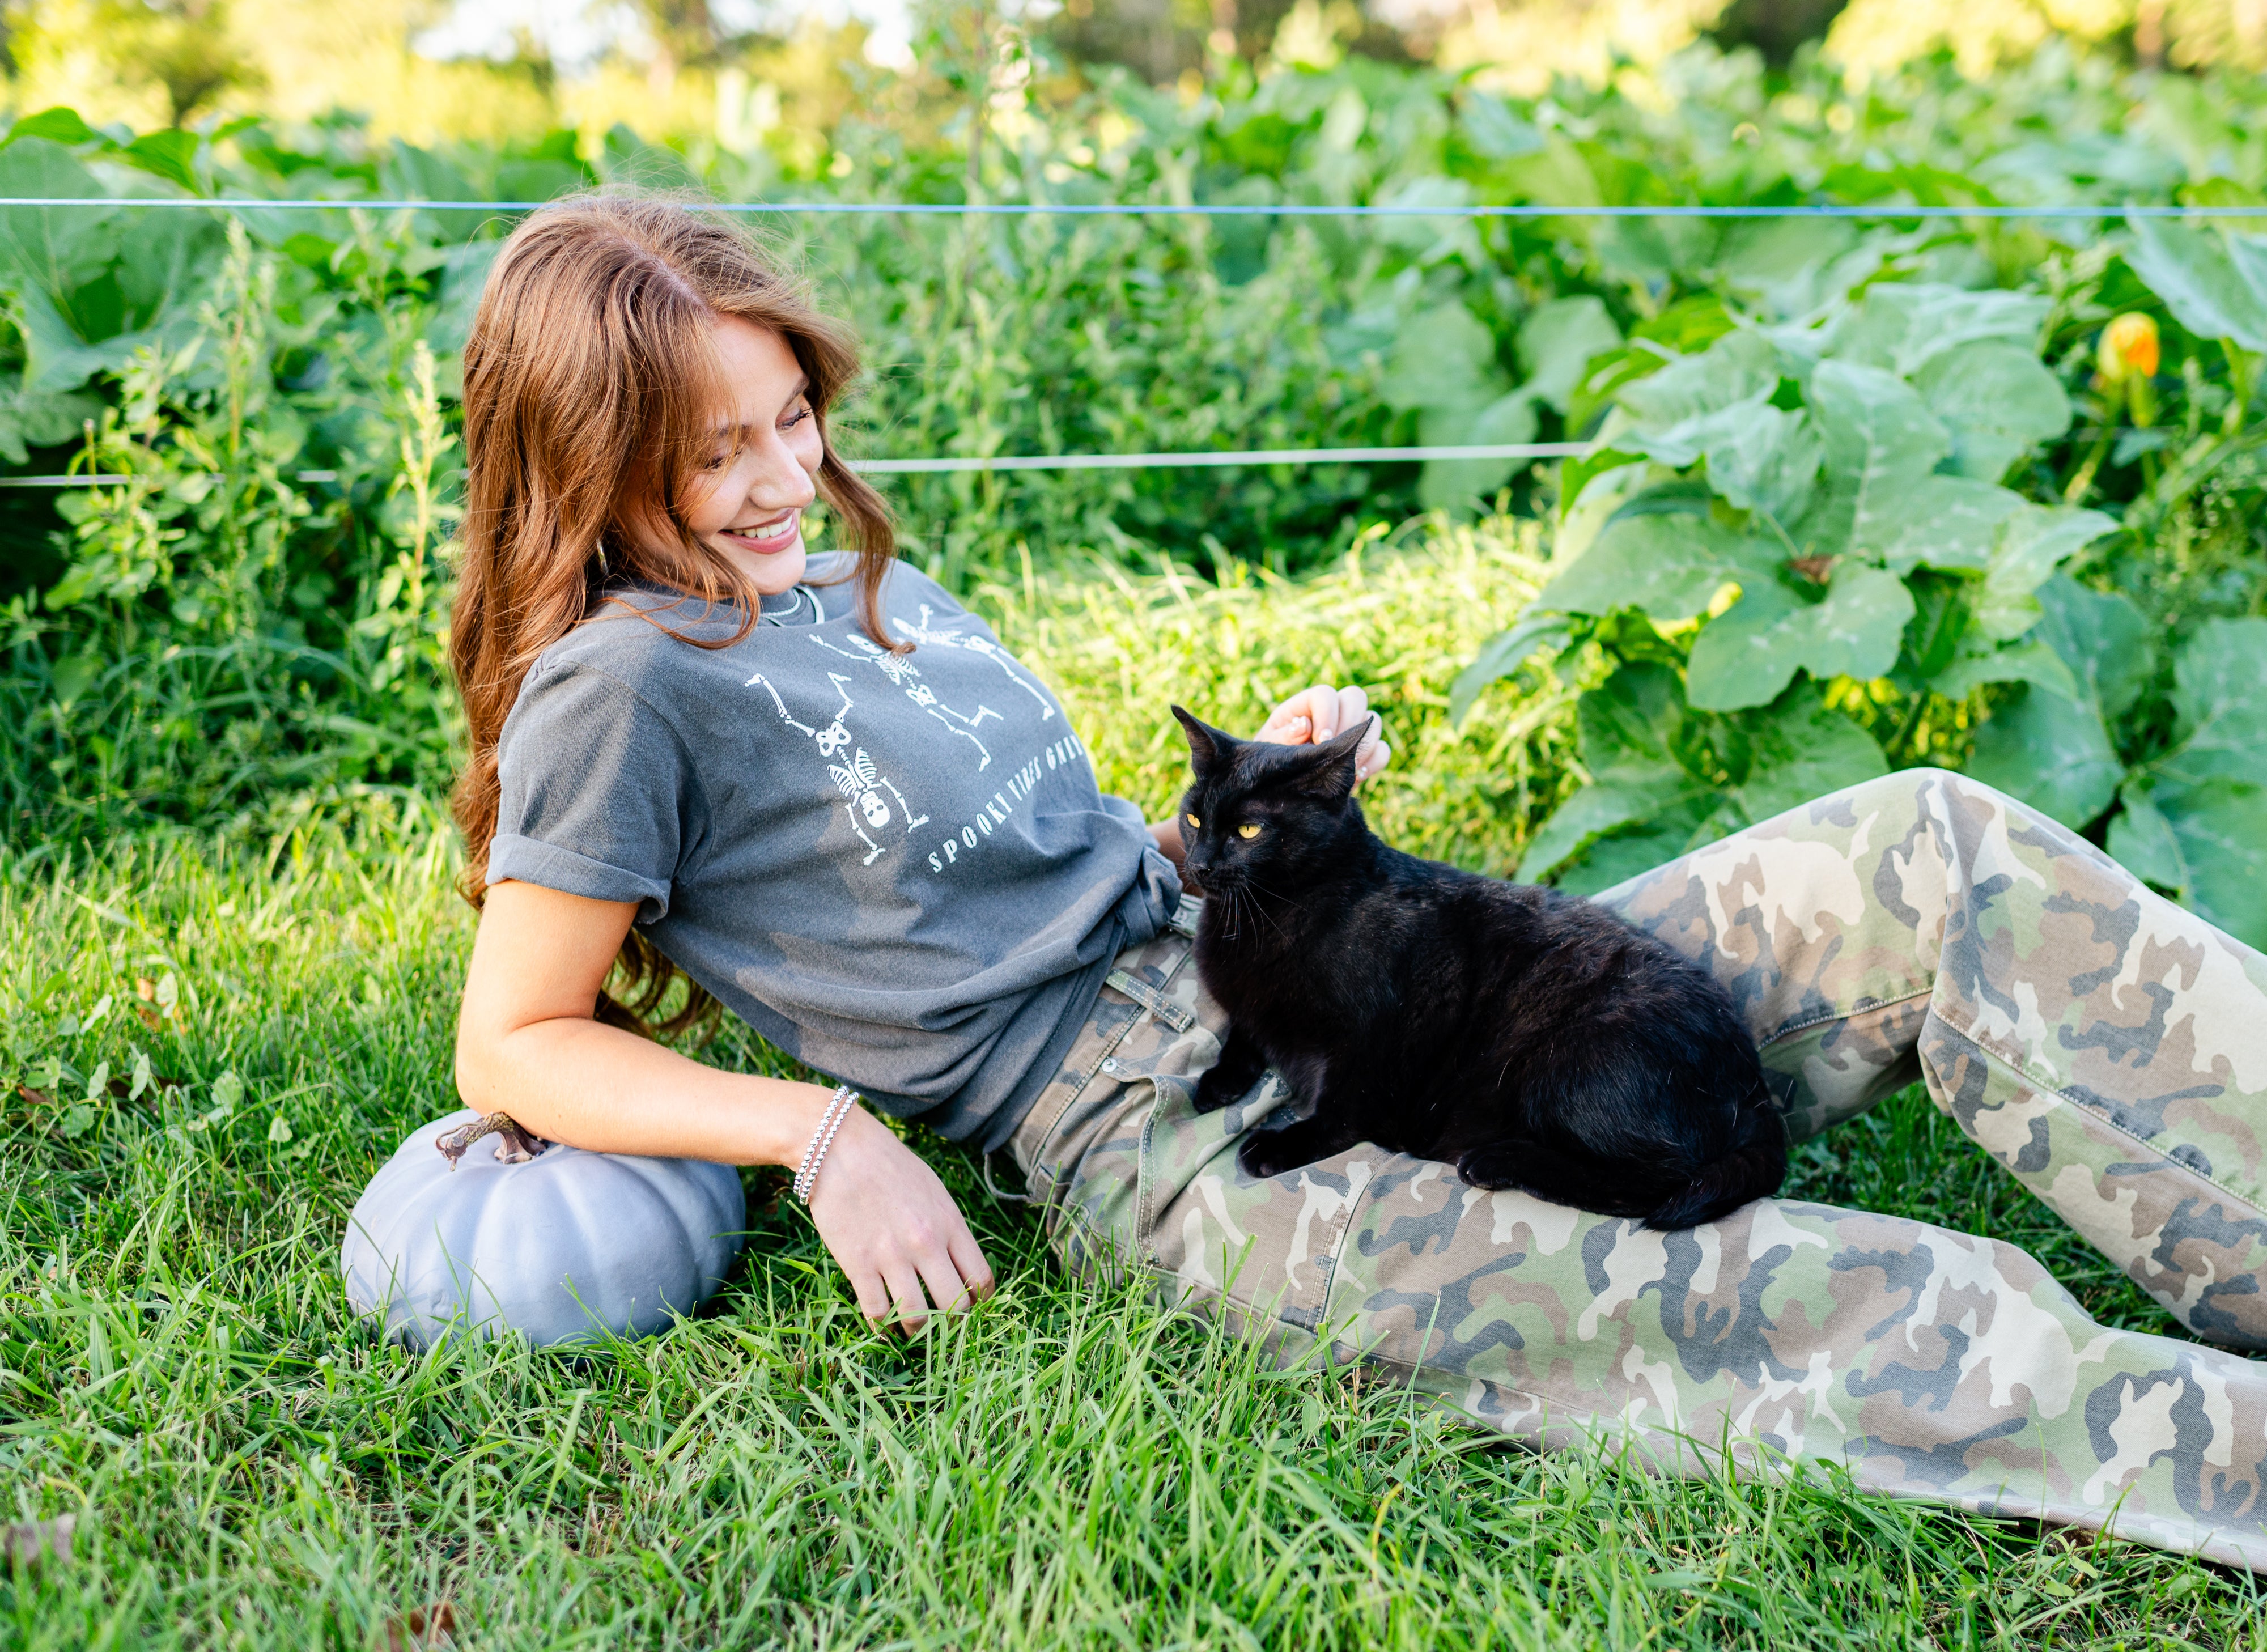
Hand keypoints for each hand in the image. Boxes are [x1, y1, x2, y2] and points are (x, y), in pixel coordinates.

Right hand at [805, 1105, 994, 1333]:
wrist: (841, 1149)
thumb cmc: (890, 1166)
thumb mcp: (934, 1190)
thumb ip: (948, 1227)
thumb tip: (959, 1263)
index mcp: (950, 1224)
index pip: (980, 1278)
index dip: (981, 1303)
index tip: (972, 1308)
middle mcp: (926, 1244)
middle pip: (955, 1307)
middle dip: (953, 1324)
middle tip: (944, 1326)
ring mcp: (892, 1256)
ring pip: (917, 1317)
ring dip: (918, 1331)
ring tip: (913, 1330)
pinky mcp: (859, 1265)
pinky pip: (877, 1313)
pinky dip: (883, 1329)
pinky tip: (885, 1329)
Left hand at [1256, 683, 1390, 787]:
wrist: (1282, 783)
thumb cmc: (1273, 759)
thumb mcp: (1270, 747)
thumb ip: (1282, 736)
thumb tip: (1304, 726)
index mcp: (1306, 704)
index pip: (1325, 694)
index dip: (1327, 714)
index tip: (1321, 740)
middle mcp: (1334, 711)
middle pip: (1356, 697)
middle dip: (1349, 723)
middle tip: (1335, 751)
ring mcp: (1352, 730)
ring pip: (1374, 720)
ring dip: (1363, 744)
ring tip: (1345, 767)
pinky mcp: (1365, 752)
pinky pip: (1382, 750)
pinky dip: (1374, 762)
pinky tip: (1356, 776)